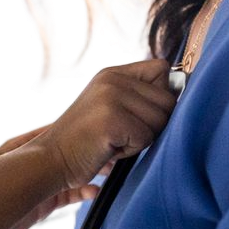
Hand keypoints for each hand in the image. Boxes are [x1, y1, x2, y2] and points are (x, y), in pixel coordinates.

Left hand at [0, 124, 115, 228]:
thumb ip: (40, 150)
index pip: (59, 131)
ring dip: (92, 173)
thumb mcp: (15, 164)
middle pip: (71, 153)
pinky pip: (70, 195)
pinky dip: (84, 192)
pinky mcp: (44, 204)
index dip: (80, 130)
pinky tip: (96, 191)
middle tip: (112, 152)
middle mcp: (36, 164)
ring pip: (74, 174)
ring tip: (110, 171)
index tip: (99, 130)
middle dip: (92, 153)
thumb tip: (60, 131)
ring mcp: (41, 184)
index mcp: (27, 146)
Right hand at [32, 57, 176, 190]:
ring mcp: (111, 96)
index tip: (139, 114)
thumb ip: (136, 95)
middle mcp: (112, 78)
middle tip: (121, 134)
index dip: (160, 94)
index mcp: (113, 73)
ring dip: (140, 139)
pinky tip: (108, 149)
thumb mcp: (108, 106)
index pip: (161, 68)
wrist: (51, 159)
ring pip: (160, 121)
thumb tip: (178, 90)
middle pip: (168, 99)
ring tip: (113, 141)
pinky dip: (130, 151)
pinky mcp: (112, 118)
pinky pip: (146, 138)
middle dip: (152, 124)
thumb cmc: (84, 141)